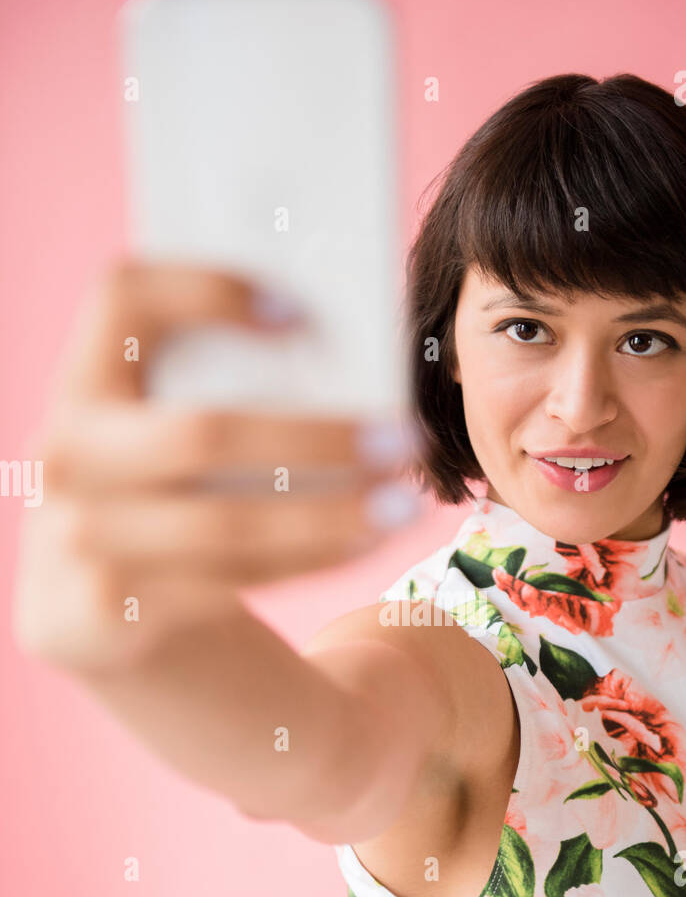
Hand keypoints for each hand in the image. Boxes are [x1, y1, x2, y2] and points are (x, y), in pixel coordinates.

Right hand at [12, 259, 419, 672]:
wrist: (85, 604)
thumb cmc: (157, 487)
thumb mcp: (158, 427)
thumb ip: (219, 388)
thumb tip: (349, 369)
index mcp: (84, 381)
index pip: (123, 298)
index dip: (206, 289)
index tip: (300, 311)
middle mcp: (69, 454)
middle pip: (202, 433)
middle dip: (316, 436)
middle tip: (405, 437)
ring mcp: (84, 537)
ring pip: (229, 524)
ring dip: (332, 515)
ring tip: (404, 505)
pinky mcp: (115, 606)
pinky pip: (236, 578)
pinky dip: (313, 558)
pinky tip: (368, 541)